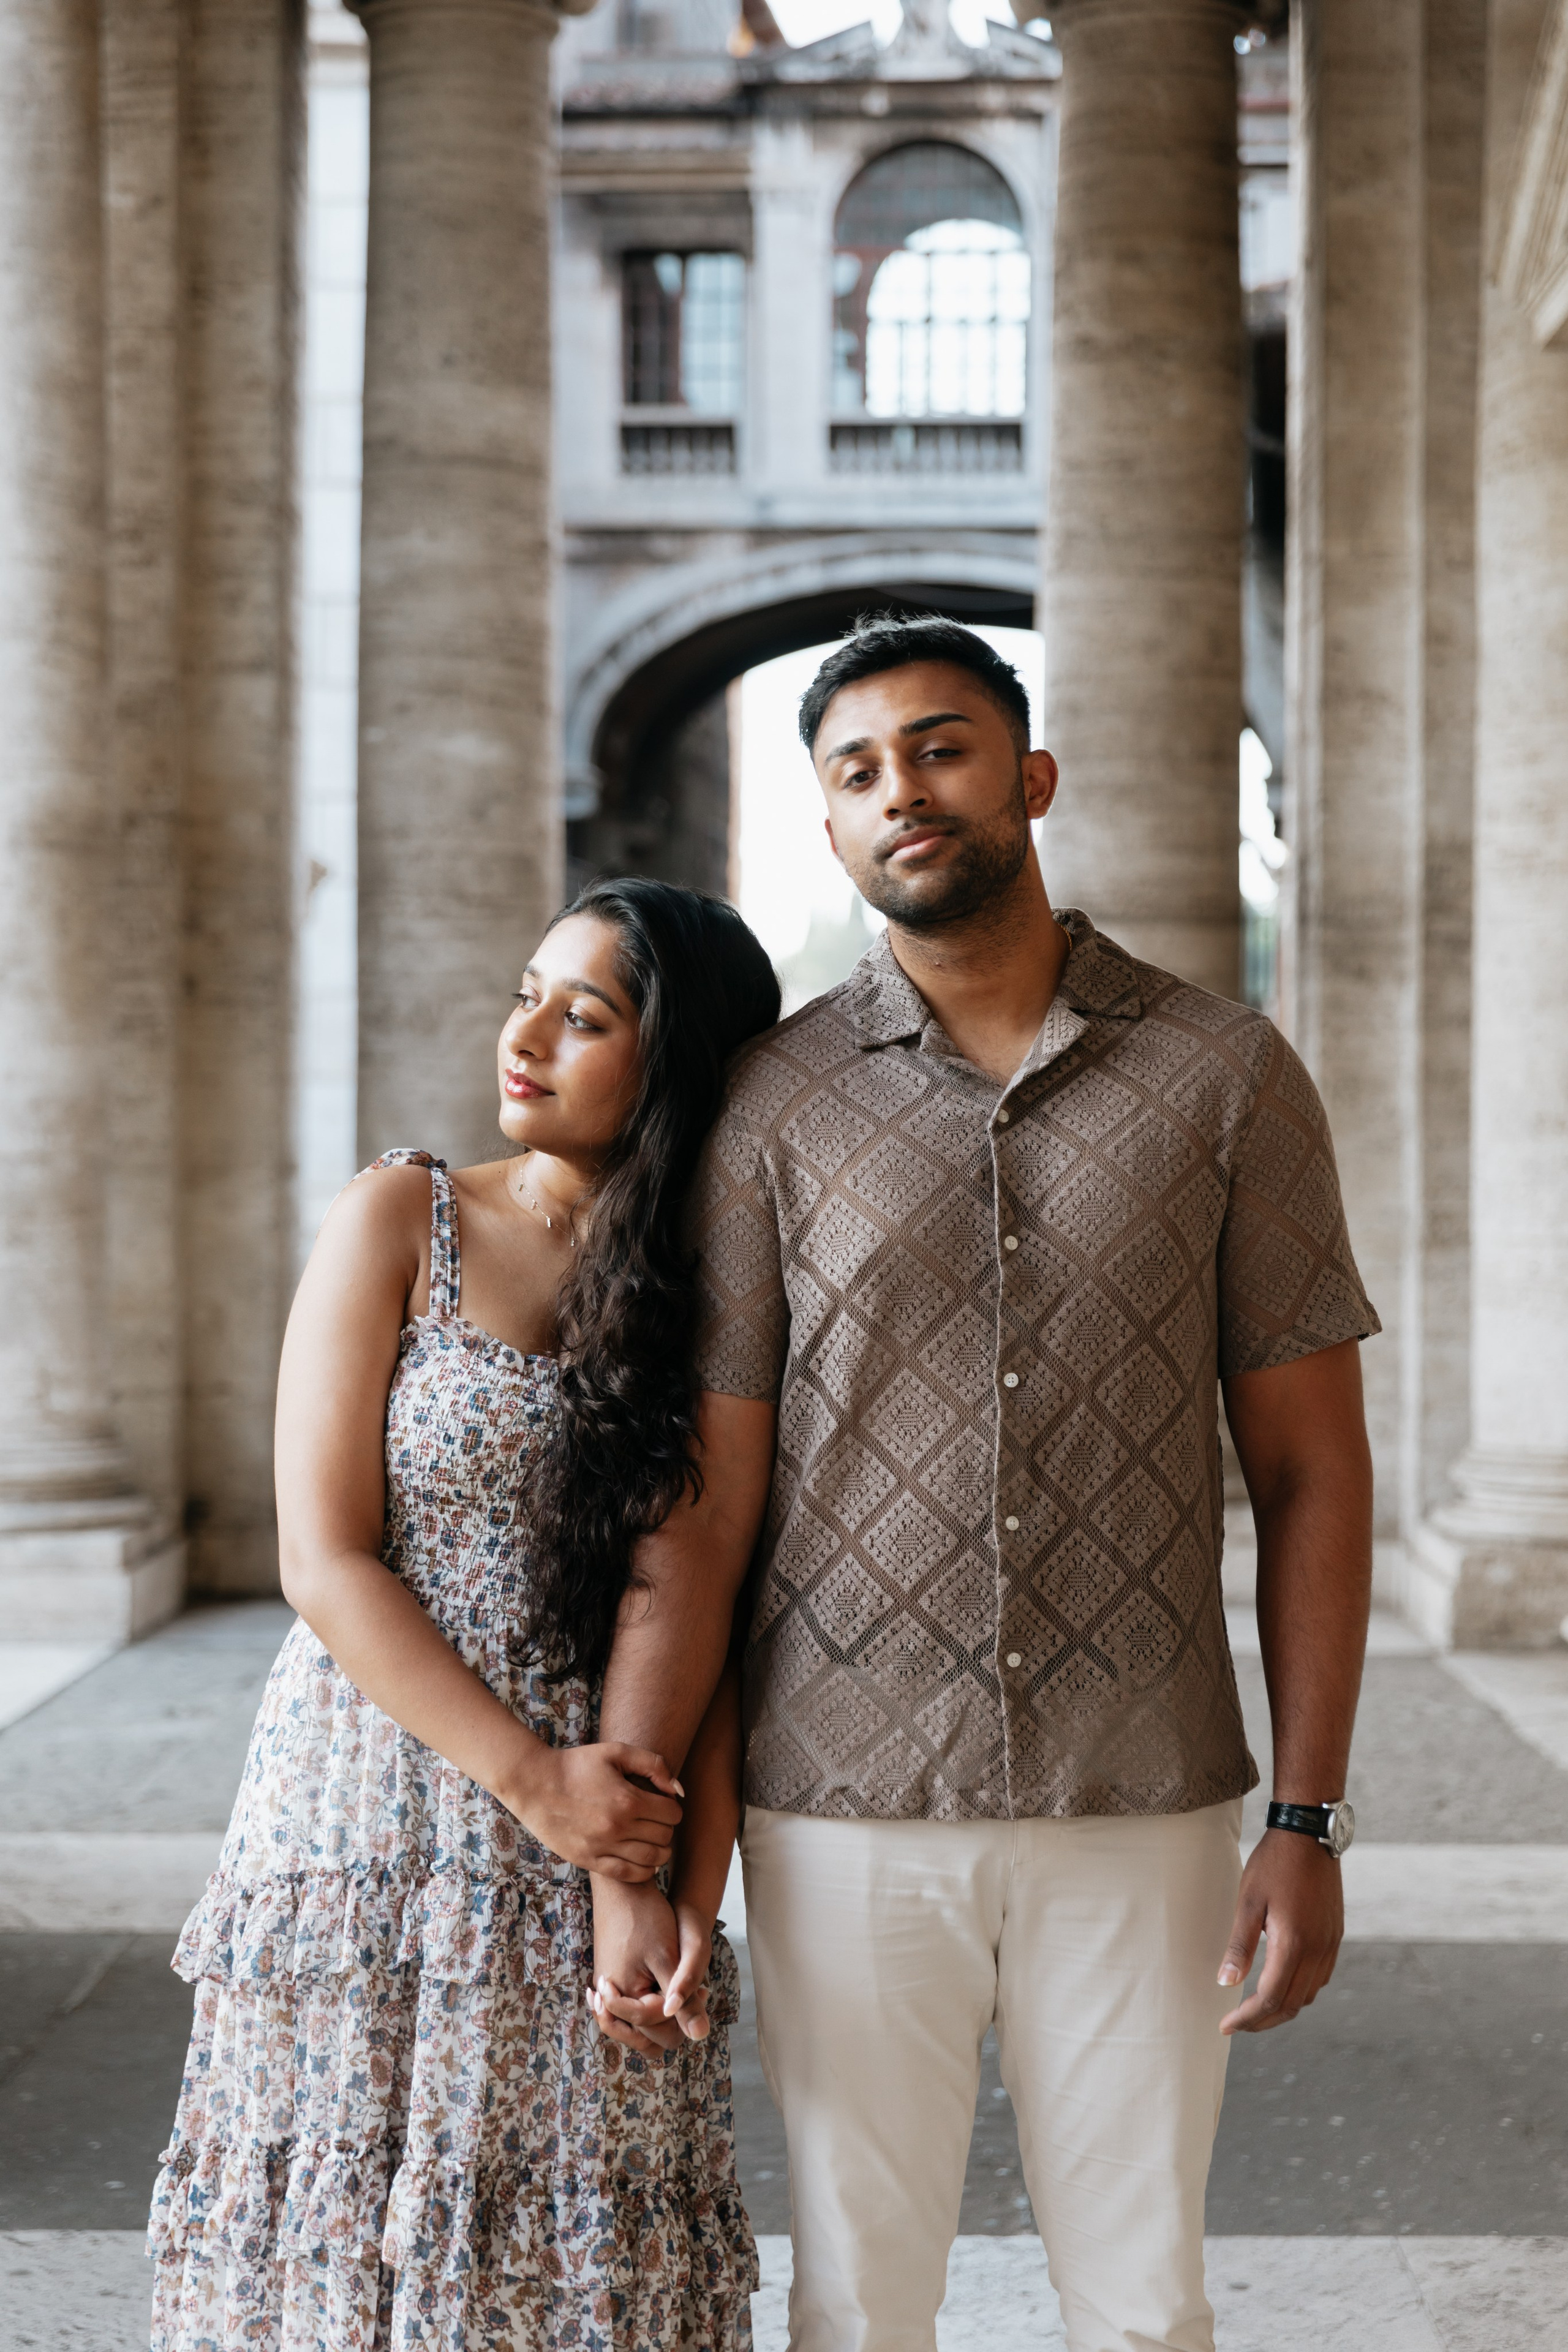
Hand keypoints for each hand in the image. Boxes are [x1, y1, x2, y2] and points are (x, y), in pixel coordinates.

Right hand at [504, 1741, 682, 1878]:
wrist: (535, 1785)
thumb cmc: (577, 1765)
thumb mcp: (616, 1752)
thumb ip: (653, 1764)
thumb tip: (677, 1790)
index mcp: (628, 1799)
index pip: (672, 1814)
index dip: (673, 1808)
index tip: (664, 1804)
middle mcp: (618, 1827)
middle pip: (664, 1837)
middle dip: (667, 1828)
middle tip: (658, 1821)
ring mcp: (603, 1847)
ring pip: (651, 1859)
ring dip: (660, 1851)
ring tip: (654, 1841)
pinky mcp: (589, 1860)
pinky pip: (628, 1874)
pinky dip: (644, 1871)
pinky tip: (644, 1860)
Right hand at [589, 1878, 712, 2053]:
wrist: (623, 1886)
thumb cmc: (645, 1918)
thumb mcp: (668, 1961)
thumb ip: (682, 2002)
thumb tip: (701, 2035)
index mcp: (621, 1997)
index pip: (655, 2029)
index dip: (681, 2014)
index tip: (701, 1989)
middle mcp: (609, 1998)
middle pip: (643, 2033)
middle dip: (669, 2020)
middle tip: (694, 1993)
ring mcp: (608, 1987)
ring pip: (637, 2021)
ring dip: (659, 2011)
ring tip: (681, 1988)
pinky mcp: (612, 1977)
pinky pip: (631, 2003)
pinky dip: (650, 1999)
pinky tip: (667, 1982)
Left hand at [1219, 1827, 1344, 2033]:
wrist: (1310, 1835)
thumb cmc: (1274, 1864)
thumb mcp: (1248, 1901)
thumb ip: (1239, 1946)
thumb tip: (1226, 1983)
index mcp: (1294, 1944)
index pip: (1270, 1998)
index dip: (1247, 2017)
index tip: (1225, 2026)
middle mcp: (1318, 1950)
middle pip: (1291, 2004)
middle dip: (1263, 2021)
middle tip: (1237, 2023)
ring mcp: (1330, 1944)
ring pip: (1308, 1994)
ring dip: (1283, 2007)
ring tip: (1256, 2007)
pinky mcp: (1335, 1936)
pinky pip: (1320, 1977)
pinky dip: (1300, 1990)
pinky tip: (1282, 1982)